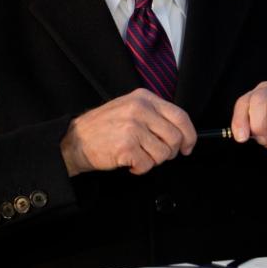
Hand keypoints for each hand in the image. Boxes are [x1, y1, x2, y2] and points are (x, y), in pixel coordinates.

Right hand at [60, 89, 196, 176]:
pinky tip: (128, 162)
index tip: (187, 146)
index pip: (180, 116)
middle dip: (169, 152)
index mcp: (144, 98)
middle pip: (175, 138)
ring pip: (163, 154)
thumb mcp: (130, 108)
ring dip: (152, 161)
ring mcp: (133, 127)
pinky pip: (147, 165)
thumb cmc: (104, 127)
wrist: (76, 140)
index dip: (189, 135)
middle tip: (154, 154)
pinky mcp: (126, 146)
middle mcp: (140, 109)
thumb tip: (182, 134)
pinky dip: (139, 169)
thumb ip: (155, 115)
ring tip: (137, 155)